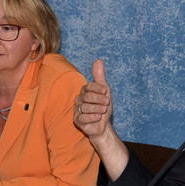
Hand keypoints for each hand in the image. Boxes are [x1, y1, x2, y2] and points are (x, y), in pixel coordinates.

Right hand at [73, 59, 128, 180]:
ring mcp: (77, 110)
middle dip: (98, 99)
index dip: (97, 88)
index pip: (88, 86)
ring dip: (96, 108)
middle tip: (108, 102)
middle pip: (86, 96)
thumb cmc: (103, 107)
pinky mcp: (76, 120)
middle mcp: (79, 99)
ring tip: (104, 110)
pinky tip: (98, 117)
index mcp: (85, 91)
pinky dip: (92, 117)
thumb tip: (98, 60)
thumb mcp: (105, 91)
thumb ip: (100, 77)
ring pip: (85, 107)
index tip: (106, 90)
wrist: (103, 125)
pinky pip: (82, 117)